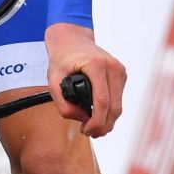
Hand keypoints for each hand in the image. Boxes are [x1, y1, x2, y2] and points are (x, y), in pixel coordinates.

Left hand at [45, 22, 125, 137]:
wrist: (72, 40)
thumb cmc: (62, 58)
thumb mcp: (53, 80)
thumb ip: (62, 103)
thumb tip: (81, 119)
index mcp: (96, 65)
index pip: (102, 101)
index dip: (97, 121)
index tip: (87, 131)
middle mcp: (112, 66)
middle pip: (115, 106)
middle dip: (104, 125)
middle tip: (91, 134)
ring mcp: (119, 70)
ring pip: (119, 104)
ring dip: (108, 120)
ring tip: (94, 129)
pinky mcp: (121, 74)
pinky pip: (118, 98)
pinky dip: (110, 110)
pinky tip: (100, 116)